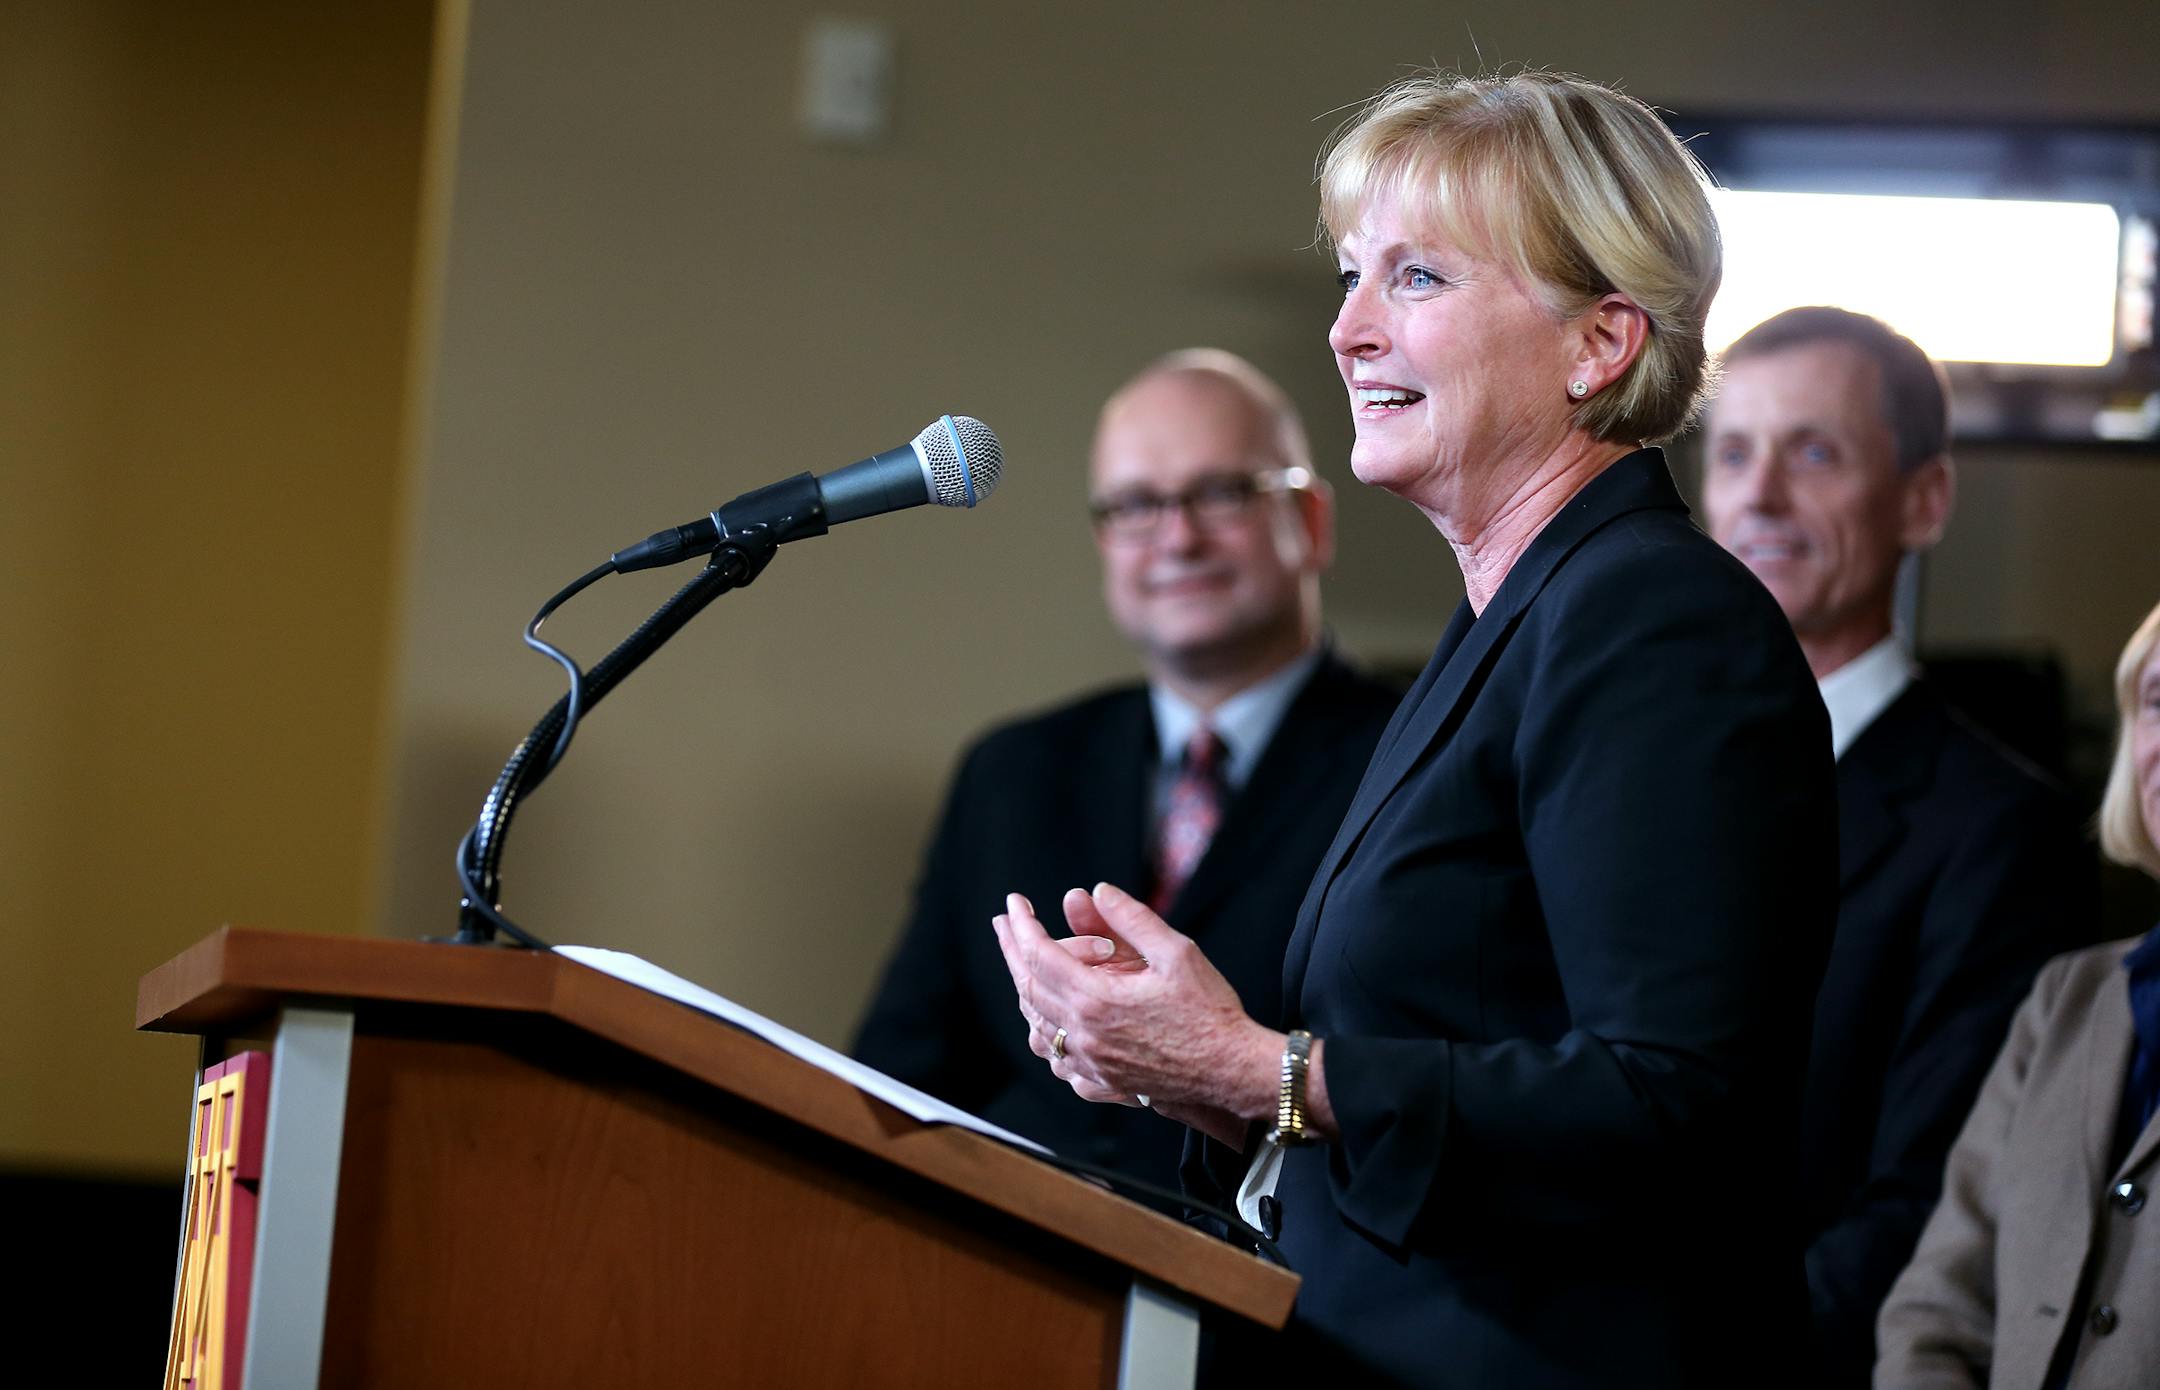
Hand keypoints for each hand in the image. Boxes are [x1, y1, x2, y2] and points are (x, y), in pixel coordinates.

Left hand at [991, 882, 1279, 1123]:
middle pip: (1029, 988)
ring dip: (1026, 991)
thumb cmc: (1209, 1011)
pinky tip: (1048, 1023)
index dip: (1023, 926)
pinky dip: (1046, 1035)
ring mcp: (1090, 1063)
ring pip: (1038, 1026)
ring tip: (1022, 965)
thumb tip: (1097, 892)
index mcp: (1096, 1000)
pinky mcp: (1102, 1082)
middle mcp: (1083, 1035)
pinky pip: (1058, 1060)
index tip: (1015, 903)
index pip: (1040, 956)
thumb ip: (1131, 919)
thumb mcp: (1176, 952)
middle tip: (1003, 925)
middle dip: (1013, 951)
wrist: (1231, 1070)